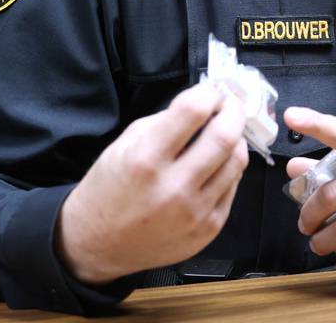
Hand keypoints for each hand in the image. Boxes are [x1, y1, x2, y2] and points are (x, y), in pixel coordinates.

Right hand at [55, 83, 248, 283]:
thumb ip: (165, 121)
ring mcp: (194, 212)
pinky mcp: (209, 229)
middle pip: (225, 136)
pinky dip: (230, 167)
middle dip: (233, 111)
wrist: (97, 244)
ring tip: (225, 133)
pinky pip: (234, 186)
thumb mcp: (125, 143)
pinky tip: (217, 163)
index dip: (208, 92)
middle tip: (230, 105)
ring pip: (237, 161)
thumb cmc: (109, 188)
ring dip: (236, 138)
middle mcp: (173, 187)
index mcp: (146, 159)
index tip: (211, 91)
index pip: (194, 111)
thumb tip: (203, 105)